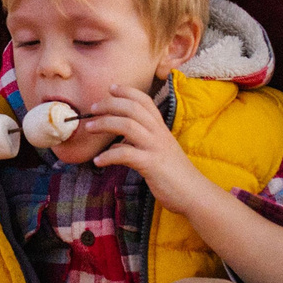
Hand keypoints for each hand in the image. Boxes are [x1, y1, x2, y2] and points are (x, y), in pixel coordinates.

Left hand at [82, 85, 216, 211]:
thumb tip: (116, 145)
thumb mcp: (156, 154)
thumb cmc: (174, 175)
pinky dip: (108, 156)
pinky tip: (98, 161)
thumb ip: (136, 146)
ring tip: (89, 128)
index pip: (144, 101)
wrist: (193, 193)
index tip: (111, 88)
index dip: (127, 92)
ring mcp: (155, 147)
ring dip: (104, 124)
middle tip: (92, 109)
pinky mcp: (151, 164)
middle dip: (110, 104)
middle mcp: (158, 133)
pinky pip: (125, 154)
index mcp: (160, 128)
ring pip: (127, 125)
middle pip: (132, 108)